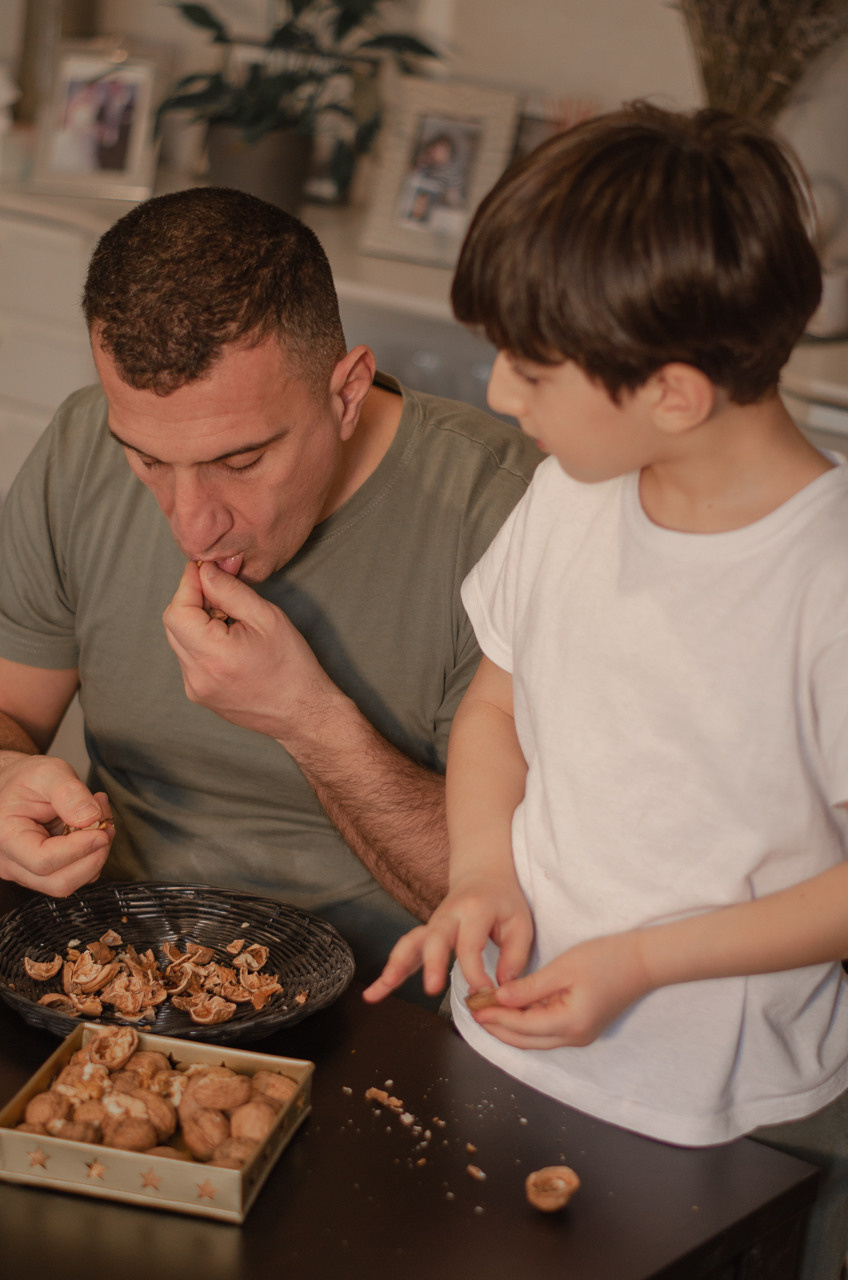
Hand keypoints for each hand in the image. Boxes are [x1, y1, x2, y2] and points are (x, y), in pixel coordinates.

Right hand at [0, 752, 112, 894]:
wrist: (17, 786)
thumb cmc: (27, 780)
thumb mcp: (47, 772)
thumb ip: (68, 792)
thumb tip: (91, 817)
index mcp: (7, 837)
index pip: (43, 861)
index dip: (78, 850)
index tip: (101, 831)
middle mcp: (12, 862)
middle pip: (59, 882)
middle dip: (93, 857)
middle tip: (107, 825)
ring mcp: (27, 872)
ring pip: (69, 883)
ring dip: (95, 856)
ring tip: (101, 821)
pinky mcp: (44, 873)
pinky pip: (74, 876)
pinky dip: (92, 856)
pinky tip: (92, 830)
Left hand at [163, 560, 336, 741]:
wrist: (301, 712)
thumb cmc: (292, 665)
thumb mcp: (267, 618)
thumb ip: (230, 590)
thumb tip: (204, 571)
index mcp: (214, 656)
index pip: (178, 610)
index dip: (187, 584)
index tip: (204, 569)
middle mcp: (197, 676)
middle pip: (173, 623)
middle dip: (192, 600)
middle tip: (222, 592)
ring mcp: (195, 688)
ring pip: (179, 639)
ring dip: (196, 621)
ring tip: (230, 620)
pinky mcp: (199, 694)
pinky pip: (188, 657)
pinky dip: (201, 640)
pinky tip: (229, 642)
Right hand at [362, 870, 532, 1002]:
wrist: (483, 875)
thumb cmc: (503, 902)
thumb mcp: (520, 923)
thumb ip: (515, 955)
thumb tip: (501, 987)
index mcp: (474, 910)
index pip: (470, 944)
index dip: (476, 972)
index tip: (485, 992)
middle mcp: (448, 915)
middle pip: (435, 938)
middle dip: (432, 963)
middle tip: (432, 989)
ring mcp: (432, 923)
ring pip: (410, 943)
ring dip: (396, 966)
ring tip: (380, 991)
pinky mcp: (424, 934)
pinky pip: (404, 952)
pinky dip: (389, 972)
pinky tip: (375, 994)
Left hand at [467, 930, 653, 1049]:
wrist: (643, 961)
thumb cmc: (606, 959)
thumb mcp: (563, 968)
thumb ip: (530, 987)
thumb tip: (500, 998)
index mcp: (570, 1023)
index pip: (521, 1026)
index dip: (495, 1017)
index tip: (473, 1005)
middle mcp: (575, 1037)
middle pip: (525, 1040)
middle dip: (497, 1027)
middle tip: (473, 1011)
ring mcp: (580, 1035)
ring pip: (535, 1039)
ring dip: (510, 1027)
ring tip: (487, 1010)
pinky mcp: (582, 1027)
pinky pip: (547, 1032)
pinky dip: (526, 1024)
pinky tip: (512, 1009)